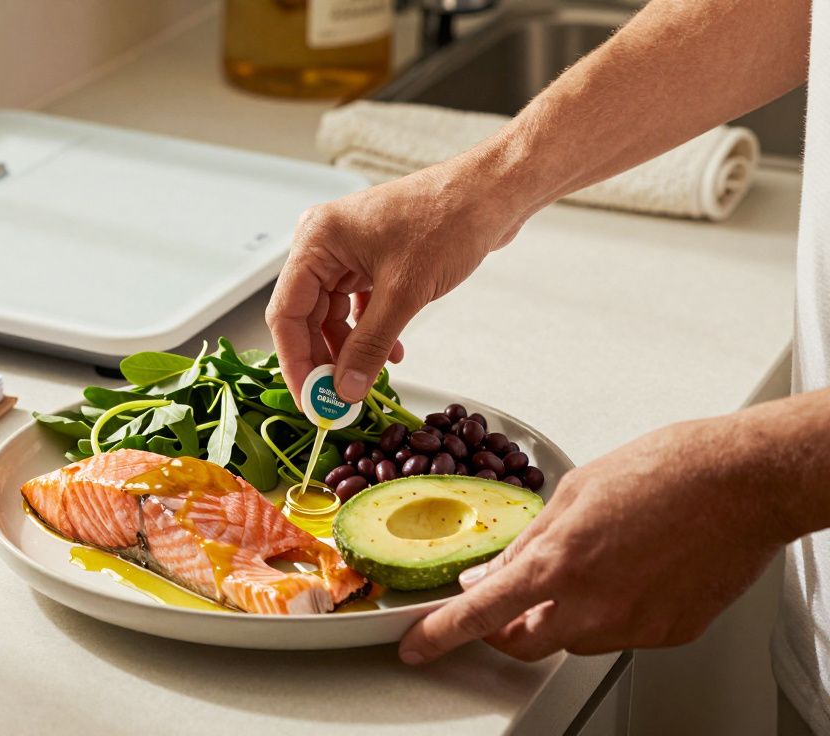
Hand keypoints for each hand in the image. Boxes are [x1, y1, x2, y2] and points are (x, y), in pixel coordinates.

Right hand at [266, 156, 530, 402]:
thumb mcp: (405, 293)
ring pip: (331, 315)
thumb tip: (345, 389)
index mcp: (317, 240)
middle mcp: (324, 244)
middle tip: (336, 401)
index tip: (311, 401)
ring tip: (364, 382)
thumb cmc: (449, 219)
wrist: (492, 192)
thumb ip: (369, 346)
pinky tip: (390, 354)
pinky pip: (356, 306)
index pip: (286, 313)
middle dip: (322, 360)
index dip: (295, 362)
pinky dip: (369, 333)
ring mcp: (347, 252)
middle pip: (305, 317)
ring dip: (348, 350)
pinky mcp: (370, 259)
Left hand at [397, 417, 798, 664]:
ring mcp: (634, 626)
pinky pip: (621, 635)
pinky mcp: (669, 633)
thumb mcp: (573, 491)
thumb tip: (491, 574)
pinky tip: (629, 572)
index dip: (441, 635)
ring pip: (574, 640)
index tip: (417, 646)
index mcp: (560, 563)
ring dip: (560, 616)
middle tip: (501, 603)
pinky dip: (610, 612)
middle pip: (524, 643)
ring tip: (587, 566)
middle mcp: (594, 605)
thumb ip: (526, 542)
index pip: (481, 614)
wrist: (744, 482)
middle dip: (503, 630)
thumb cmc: (666, 471)